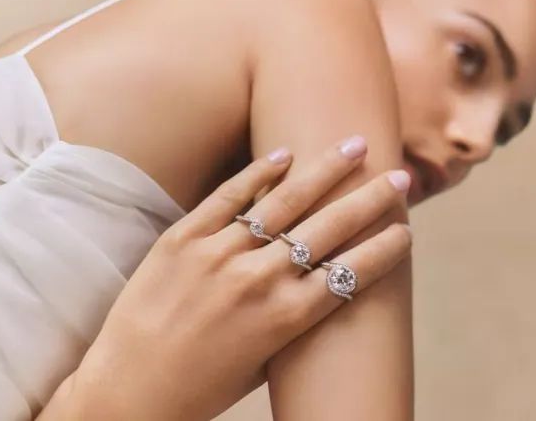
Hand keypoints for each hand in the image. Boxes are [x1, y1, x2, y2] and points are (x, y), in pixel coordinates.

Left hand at [40, 135, 411, 419]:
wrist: (128, 392)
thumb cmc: (202, 387)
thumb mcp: (265, 361)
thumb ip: (294, 318)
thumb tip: (320, 281)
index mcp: (287, 319)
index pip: (352, 272)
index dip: (384, 248)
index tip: (407, 229)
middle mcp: (260, 281)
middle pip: (330, 228)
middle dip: (372, 200)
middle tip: (400, 176)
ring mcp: (219, 255)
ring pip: (285, 201)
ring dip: (327, 170)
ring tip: (356, 144)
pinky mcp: (182, 239)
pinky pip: (228, 197)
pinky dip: (258, 173)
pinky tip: (284, 154)